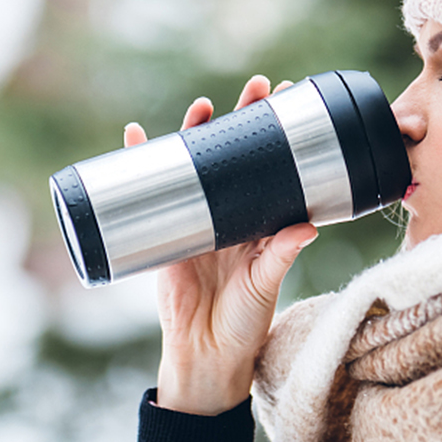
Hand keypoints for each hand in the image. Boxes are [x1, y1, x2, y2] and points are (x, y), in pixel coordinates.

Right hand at [125, 75, 316, 414]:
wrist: (204, 355)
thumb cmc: (244, 323)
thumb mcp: (266, 285)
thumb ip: (282, 255)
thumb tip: (307, 225)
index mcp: (260, 220)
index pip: (272, 164)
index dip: (278, 133)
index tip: (288, 99)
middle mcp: (230, 212)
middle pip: (235, 153)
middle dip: (242, 118)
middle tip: (256, 87)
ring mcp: (196, 218)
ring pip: (194, 163)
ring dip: (195, 130)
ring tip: (202, 105)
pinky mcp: (164, 232)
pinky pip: (149, 191)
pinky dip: (138, 162)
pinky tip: (134, 136)